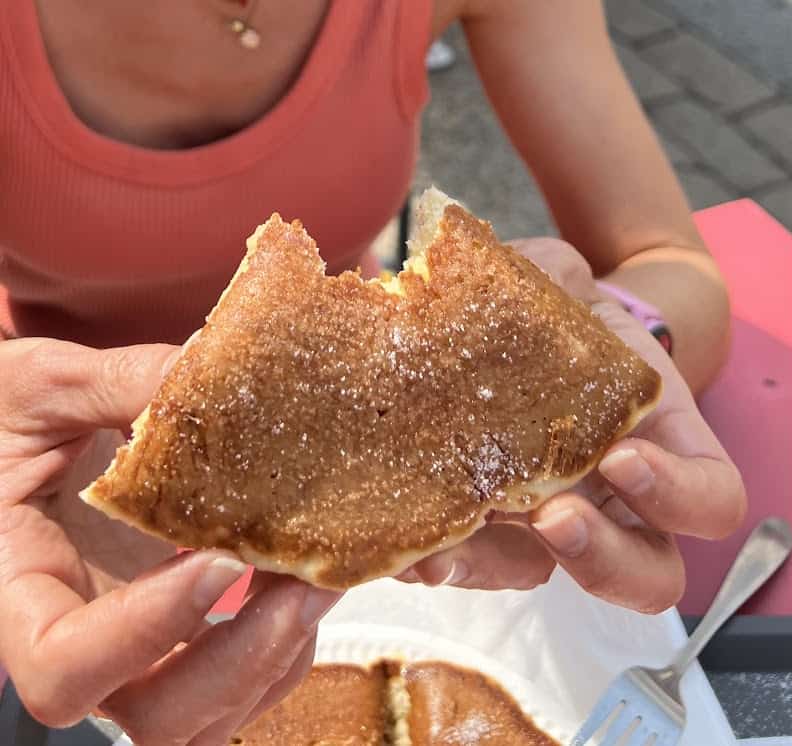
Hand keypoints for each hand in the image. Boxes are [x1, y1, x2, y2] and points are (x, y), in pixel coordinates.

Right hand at [0, 338, 338, 744]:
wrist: (16, 442)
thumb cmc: (7, 420)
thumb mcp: (43, 387)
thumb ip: (121, 383)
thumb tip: (213, 370)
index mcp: (20, 591)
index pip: (65, 664)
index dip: (147, 631)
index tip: (217, 558)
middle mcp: (75, 643)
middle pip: (153, 719)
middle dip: (242, 659)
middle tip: (306, 583)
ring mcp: (130, 653)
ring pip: (204, 716)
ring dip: (275, 655)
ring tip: (321, 578)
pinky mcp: (172, 640)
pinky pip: (235, 686)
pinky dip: (281, 650)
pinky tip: (301, 582)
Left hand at [401, 238, 745, 612]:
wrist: (492, 329)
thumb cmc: (549, 309)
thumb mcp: (559, 283)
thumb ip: (558, 277)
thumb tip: (540, 280)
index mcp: (656, 441)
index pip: (711, 496)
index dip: (680, 494)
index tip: (621, 458)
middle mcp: (611, 498)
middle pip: (646, 574)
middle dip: (604, 558)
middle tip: (551, 515)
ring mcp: (545, 519)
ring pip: (543, 577)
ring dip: (498, 570)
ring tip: (448, 548)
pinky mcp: (483, 525)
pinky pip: (473, 563)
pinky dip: (443, 561)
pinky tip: (408, 546)